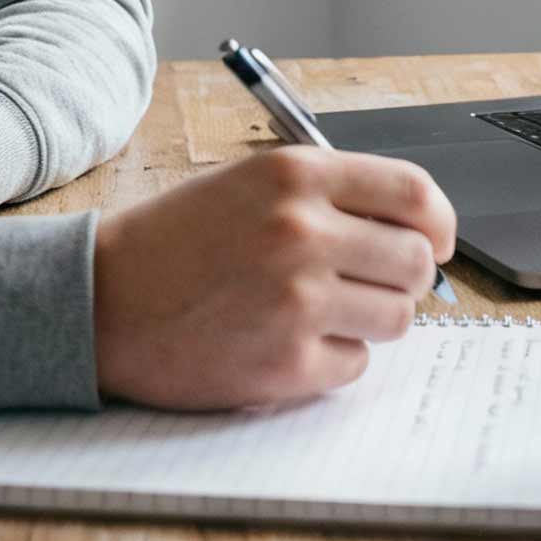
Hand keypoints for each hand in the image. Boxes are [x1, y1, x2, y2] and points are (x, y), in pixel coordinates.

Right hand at [92, 145, 456, 410]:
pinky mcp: (286, 362)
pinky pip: (355, 365)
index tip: (438, 239)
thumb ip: (330, 198)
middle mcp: (303, 231)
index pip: (414, 192)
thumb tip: (419, 230)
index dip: (439, 220)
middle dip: (405, 277)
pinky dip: (333, 360)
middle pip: (416, 260)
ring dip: (370, 320)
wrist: (101, 300)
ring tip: (319, 313)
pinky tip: (286, 342)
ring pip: (396, 317)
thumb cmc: (176, 241)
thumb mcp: (251, 186)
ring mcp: (297, 299)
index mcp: (296, 175)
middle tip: (369, 284)